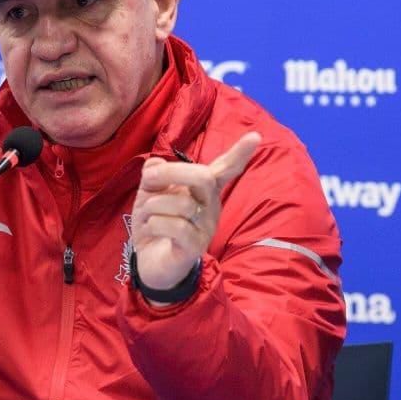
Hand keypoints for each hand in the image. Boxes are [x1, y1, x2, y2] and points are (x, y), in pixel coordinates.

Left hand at [131, 132, 260, 291]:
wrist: (150, 264)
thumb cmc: (155, 225)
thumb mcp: (149, 195)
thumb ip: (153, 177)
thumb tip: (155, 163)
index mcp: (203, 192)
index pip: (225, 170)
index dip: (239, 154)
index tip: (256, 135)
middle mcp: (210, 207)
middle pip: (204, 178)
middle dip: (172, 172)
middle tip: (149, 179)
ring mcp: (205, 228)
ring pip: (182, 203)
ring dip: (152, 205)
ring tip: (145, 215)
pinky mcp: (194, 247)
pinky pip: (175, 226)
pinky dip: (153, 223)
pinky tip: (150, 229)